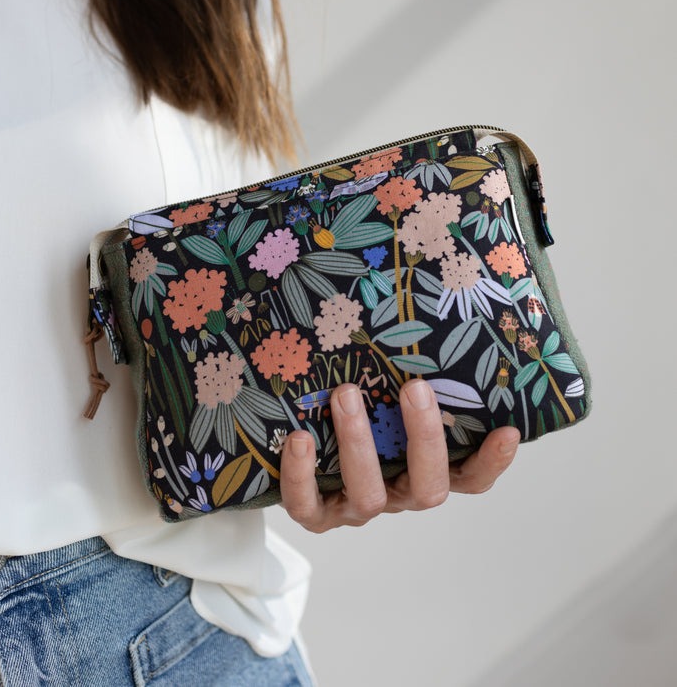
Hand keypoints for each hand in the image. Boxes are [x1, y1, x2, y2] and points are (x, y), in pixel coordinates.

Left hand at [280, 379, 519, 532]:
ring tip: (346, 394)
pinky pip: (307, 506)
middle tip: (415, 387)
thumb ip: (415, 364)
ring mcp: (358, 507)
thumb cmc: (357, 404)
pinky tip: (300, 438)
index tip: (508, 430)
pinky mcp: (316, 515)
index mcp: (426, 470)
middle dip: (425, 437)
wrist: (297, 446)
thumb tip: (433, 290)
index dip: (492, 462)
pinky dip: (302, 476)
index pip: (472, 477)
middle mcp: (399, 493)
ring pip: (370, 494)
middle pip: (428, 488)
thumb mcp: (387, 390)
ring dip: (359, 443)